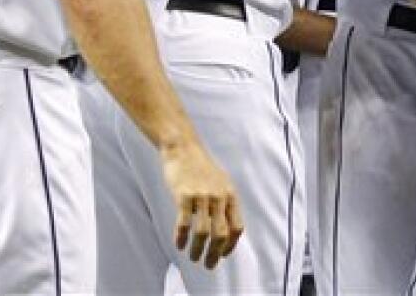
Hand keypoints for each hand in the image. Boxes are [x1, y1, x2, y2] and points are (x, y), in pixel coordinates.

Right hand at [160, 141, 244, 269]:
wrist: (184, 149)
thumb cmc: (201, 168)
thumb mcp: (221, 183)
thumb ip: (225, 203)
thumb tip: (226, 229)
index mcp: (230, 195)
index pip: (237, 227)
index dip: (231, 245)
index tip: (223, 255)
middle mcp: (219, 197)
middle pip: (221, 234)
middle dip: (215, 253)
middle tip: (208, 265)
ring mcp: (202, 196)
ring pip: (203, 232)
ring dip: (198, 249)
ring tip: (193, 257)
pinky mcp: (184, 195)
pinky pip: (184, 223)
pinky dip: (181, 238)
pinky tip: (178, 245)